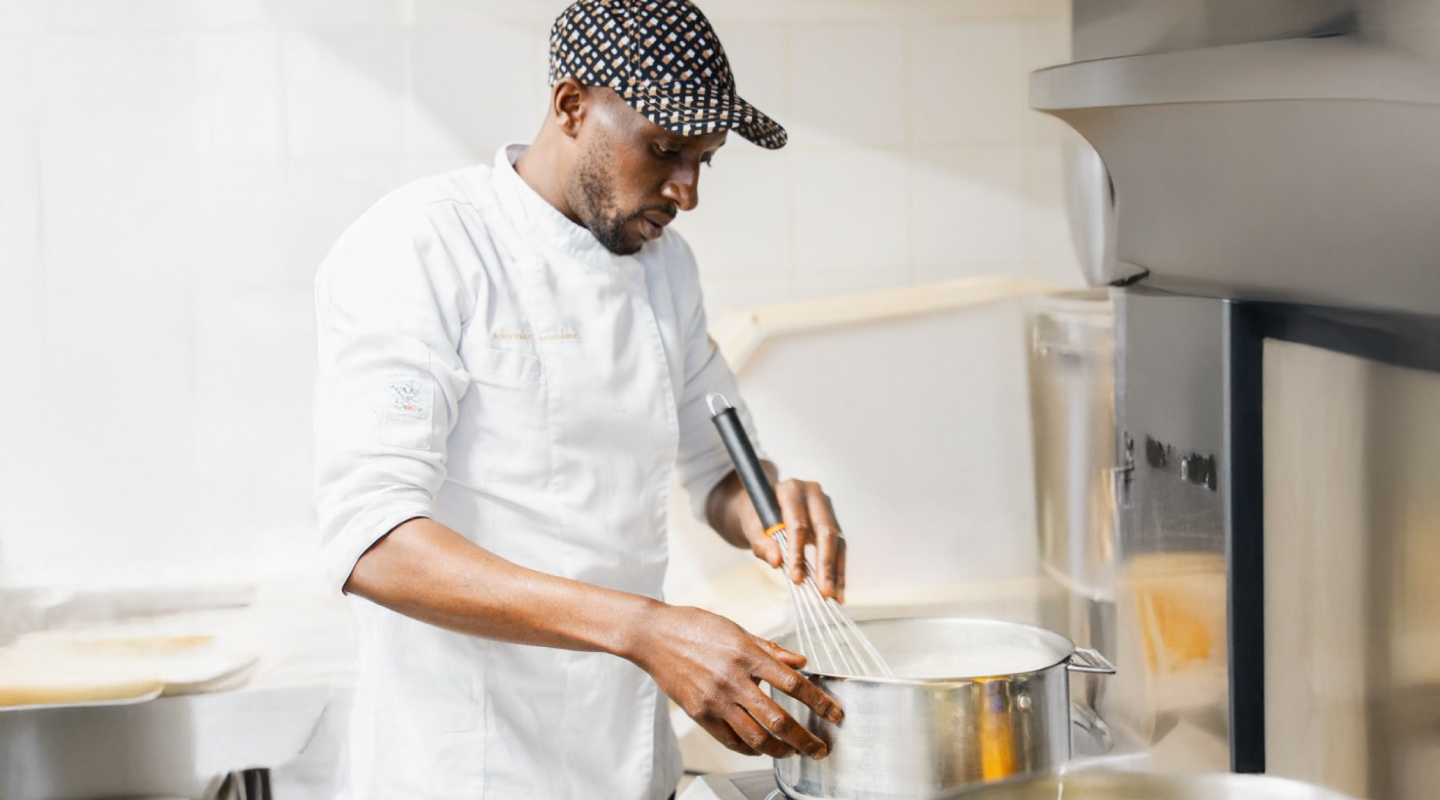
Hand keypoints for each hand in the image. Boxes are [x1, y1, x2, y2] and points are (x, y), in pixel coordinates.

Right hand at [633, 605, 842, 758]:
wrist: (653, 636)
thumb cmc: (695, 626)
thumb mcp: (737, 630)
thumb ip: (771, 649)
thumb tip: (801, 663)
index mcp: (746, 654)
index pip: (792, 684)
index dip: (819, 702)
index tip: (835, 715)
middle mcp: (733, 679)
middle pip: (778, 719)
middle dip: (804, 739)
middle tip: (820, 749)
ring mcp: (715, 699)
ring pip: (755, 736)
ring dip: (780, 749)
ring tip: (793, 752)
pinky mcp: (699, 713)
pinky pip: (730, 740)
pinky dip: (750, 748)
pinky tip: (761, 748)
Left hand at [742, 479, 846, 602]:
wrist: (762, 507)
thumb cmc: (755, 516)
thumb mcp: (750, 527)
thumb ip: (760, 543)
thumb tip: (777, 561)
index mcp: (791, 489)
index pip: (798, 524)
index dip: (799, 552)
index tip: (797, 577)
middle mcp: (814, 494)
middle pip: (825, 531)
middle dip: (826, 565)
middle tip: (824, 591)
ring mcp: (826, 507)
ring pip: (837, 542)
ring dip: (836, 572)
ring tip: (834, 596)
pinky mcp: (833, 523)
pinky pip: (839, 549)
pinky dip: (838, 571)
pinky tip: (838, 591)